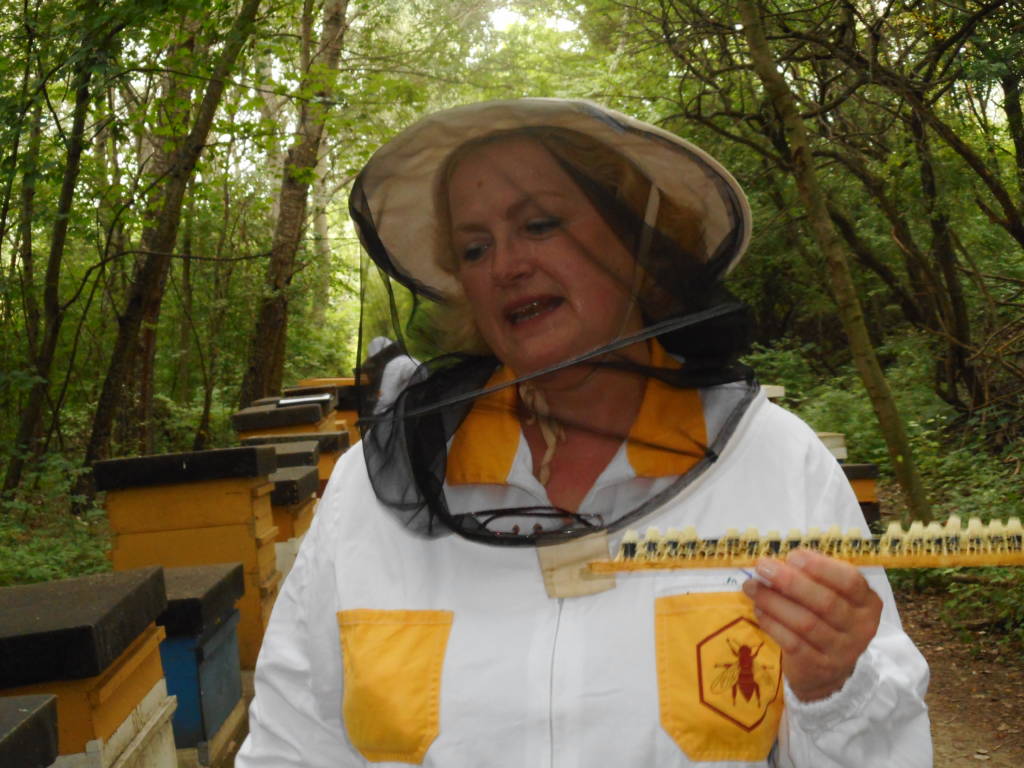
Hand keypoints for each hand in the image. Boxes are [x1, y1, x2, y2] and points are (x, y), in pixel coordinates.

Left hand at [741, 548, 881, 701]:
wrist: (828, 672)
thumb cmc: (826, 620)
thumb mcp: (830, 595)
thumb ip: (813, 578)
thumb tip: (779, 563)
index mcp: (867, 602)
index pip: (850, 581)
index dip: (821, 567)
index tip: (792, 556)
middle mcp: (860, 628)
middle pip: (825, 602)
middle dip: (790, 582)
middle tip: (763, 567)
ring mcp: (842, 652)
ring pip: (806, 623)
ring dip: (774, 601)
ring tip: (751, 587)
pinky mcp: (820, 668)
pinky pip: (793, 643)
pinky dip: (773, 624)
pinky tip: (759, 610)